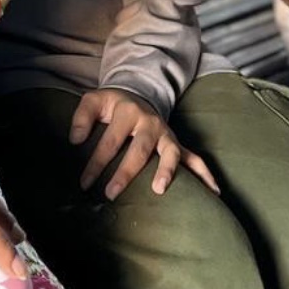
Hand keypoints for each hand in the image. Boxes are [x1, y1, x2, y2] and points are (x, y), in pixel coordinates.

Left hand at [69, 88, 219, 199]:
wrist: (138, 94)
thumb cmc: (112, 105)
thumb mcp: (93, 101)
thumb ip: (82, 117)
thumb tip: (74, 140)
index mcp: (127, 112)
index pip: (110, 141)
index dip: (96, 163)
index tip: (84, 183)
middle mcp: (150, 123)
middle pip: (140, 150)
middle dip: (126, 172)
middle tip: (110, 193)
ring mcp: (166, 134)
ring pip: (171, 153)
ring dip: (167, 171)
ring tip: (159, 190)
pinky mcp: (177, 144)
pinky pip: (195, 159)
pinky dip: (206, 175)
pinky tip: (213, 193)